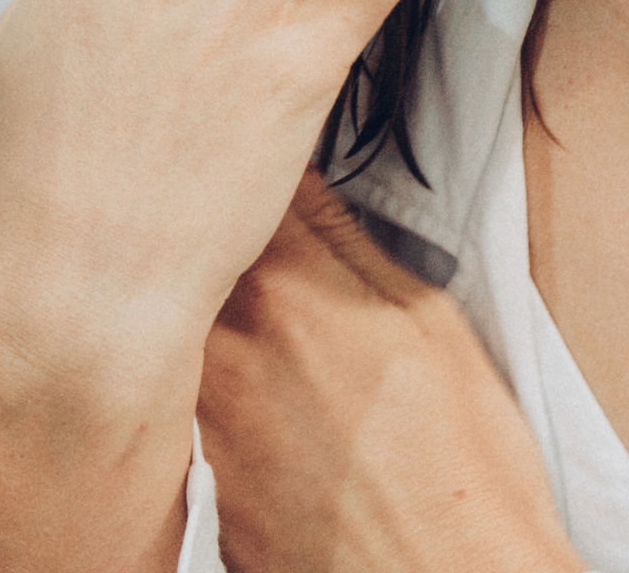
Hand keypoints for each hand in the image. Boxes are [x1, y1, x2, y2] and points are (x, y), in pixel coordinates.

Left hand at [198, 170, 587, 572]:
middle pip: (177, 248)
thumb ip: (346, 242)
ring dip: (187, 296)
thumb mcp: (427, 319)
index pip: (233, 184)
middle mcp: (220, 346)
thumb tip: (298, 183)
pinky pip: (173, 398)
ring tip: (250, 315)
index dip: (239, 161)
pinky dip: (193, 377)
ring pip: (166, 320)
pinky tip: (248, 391)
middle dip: (199, 225)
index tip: (246, 149)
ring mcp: (195, 418)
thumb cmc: (462, 464)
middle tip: (226, 212)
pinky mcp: (191, 480)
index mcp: (285, 289)